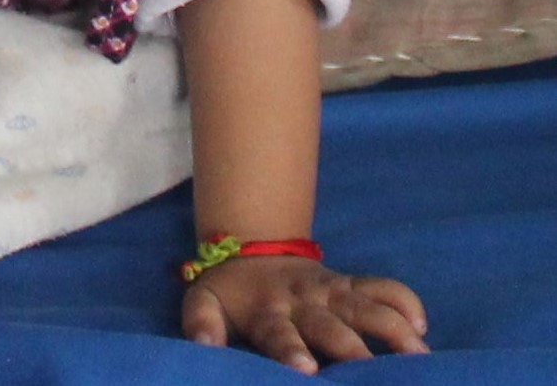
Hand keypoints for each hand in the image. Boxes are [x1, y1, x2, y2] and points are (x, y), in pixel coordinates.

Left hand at [182, 254, 427, 369]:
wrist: (250, 248)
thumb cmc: (232, 293)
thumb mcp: (205, 302)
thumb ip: (201, 323)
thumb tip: (202, 346)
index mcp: (266, 313)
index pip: (279, 335)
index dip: (291, 352)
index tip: (306, 370)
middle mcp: (303, 302)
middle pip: (333, 328)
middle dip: (352, 350)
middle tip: (373, 373)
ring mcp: (331, 292)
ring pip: (367, 307)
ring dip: (393, 329)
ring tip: (419, 357)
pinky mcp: (351, 284)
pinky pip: (383, 287)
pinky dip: (404, 300)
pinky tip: (421, 325)